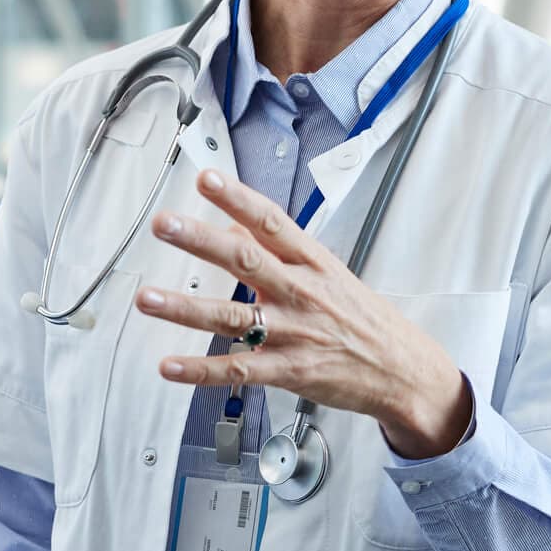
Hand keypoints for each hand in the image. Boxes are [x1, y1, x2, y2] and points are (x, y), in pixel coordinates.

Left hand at [138, 170, 472, 457]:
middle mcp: (301, 293)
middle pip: (245, 261)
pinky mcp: (288, 371)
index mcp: (313, 262)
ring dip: (185, 308)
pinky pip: (237, 370)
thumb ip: (277, 254)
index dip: (237, 199)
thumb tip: (232, 230)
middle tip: (164, 224)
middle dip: (201, 241)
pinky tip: (170, 365)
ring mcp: (294, 333)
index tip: (206, 179)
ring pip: (232, 317)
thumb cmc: (365, 320)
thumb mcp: (327, 274)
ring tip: (147, 297)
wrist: (403, 370)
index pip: (271, 222)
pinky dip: (200, 371)